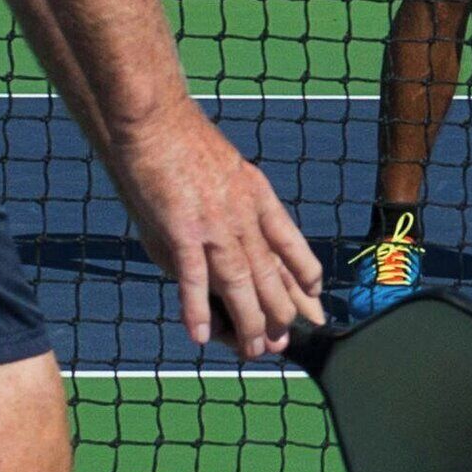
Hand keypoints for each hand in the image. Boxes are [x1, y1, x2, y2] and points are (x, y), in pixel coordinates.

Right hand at [109, 105, 325, 357]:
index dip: (305, 278)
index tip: (315, 302)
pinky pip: (194, 278)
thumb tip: (231, 244)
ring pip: (240, 283)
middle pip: (270, 273)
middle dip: (280, 312)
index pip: (292, 246)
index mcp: (259, 198)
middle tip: (285, 343)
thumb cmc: (183, 145)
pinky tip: (200, 336)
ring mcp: (215, 224)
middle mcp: (245, 215)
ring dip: (248, 321)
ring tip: (254, 351)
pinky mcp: (182, 230)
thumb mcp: (227, 172)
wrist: (156, 119)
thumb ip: (234, 209)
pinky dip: (196, 309)